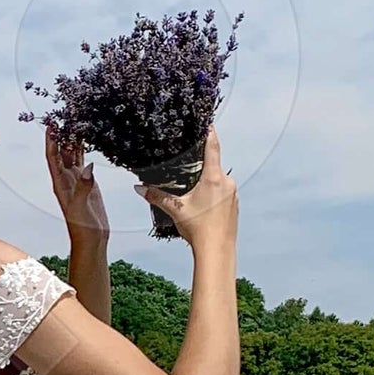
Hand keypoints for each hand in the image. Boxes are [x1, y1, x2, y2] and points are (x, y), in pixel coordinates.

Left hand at [45, 130, 107, 236]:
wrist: (92, 239)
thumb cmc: (82, 227)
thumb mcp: (81, 207)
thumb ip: (84, 187)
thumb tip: (88, 167)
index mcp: (60, 184)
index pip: (52, 158)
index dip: (51, 141)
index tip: (52, 125)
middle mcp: (66, 179)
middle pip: (61, 152)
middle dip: (61, 135)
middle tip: (65, 116)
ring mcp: (76, 179)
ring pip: (72, 154)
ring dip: (72, 139)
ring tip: (75, 121)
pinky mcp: (88, 182)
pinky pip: (83, 161)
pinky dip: (84, 149)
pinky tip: (86, 138)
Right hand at [143, 128, 237, 253]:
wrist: (217, 252)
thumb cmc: (199, 229)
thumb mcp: (175, 210)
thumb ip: (157, 196)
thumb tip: (139, 188)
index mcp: (214, 178)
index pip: (212, 147)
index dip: (209, 132)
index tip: (207, 122)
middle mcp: (227, 183)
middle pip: (214, 165)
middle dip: (201, 164)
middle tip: (188, 163)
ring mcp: (233, 195)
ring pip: (219, 181)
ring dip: (207, 182)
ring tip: (192, 191)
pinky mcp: (234, 207)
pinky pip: (223, 193)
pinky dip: (213, 195)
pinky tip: (202, 206)